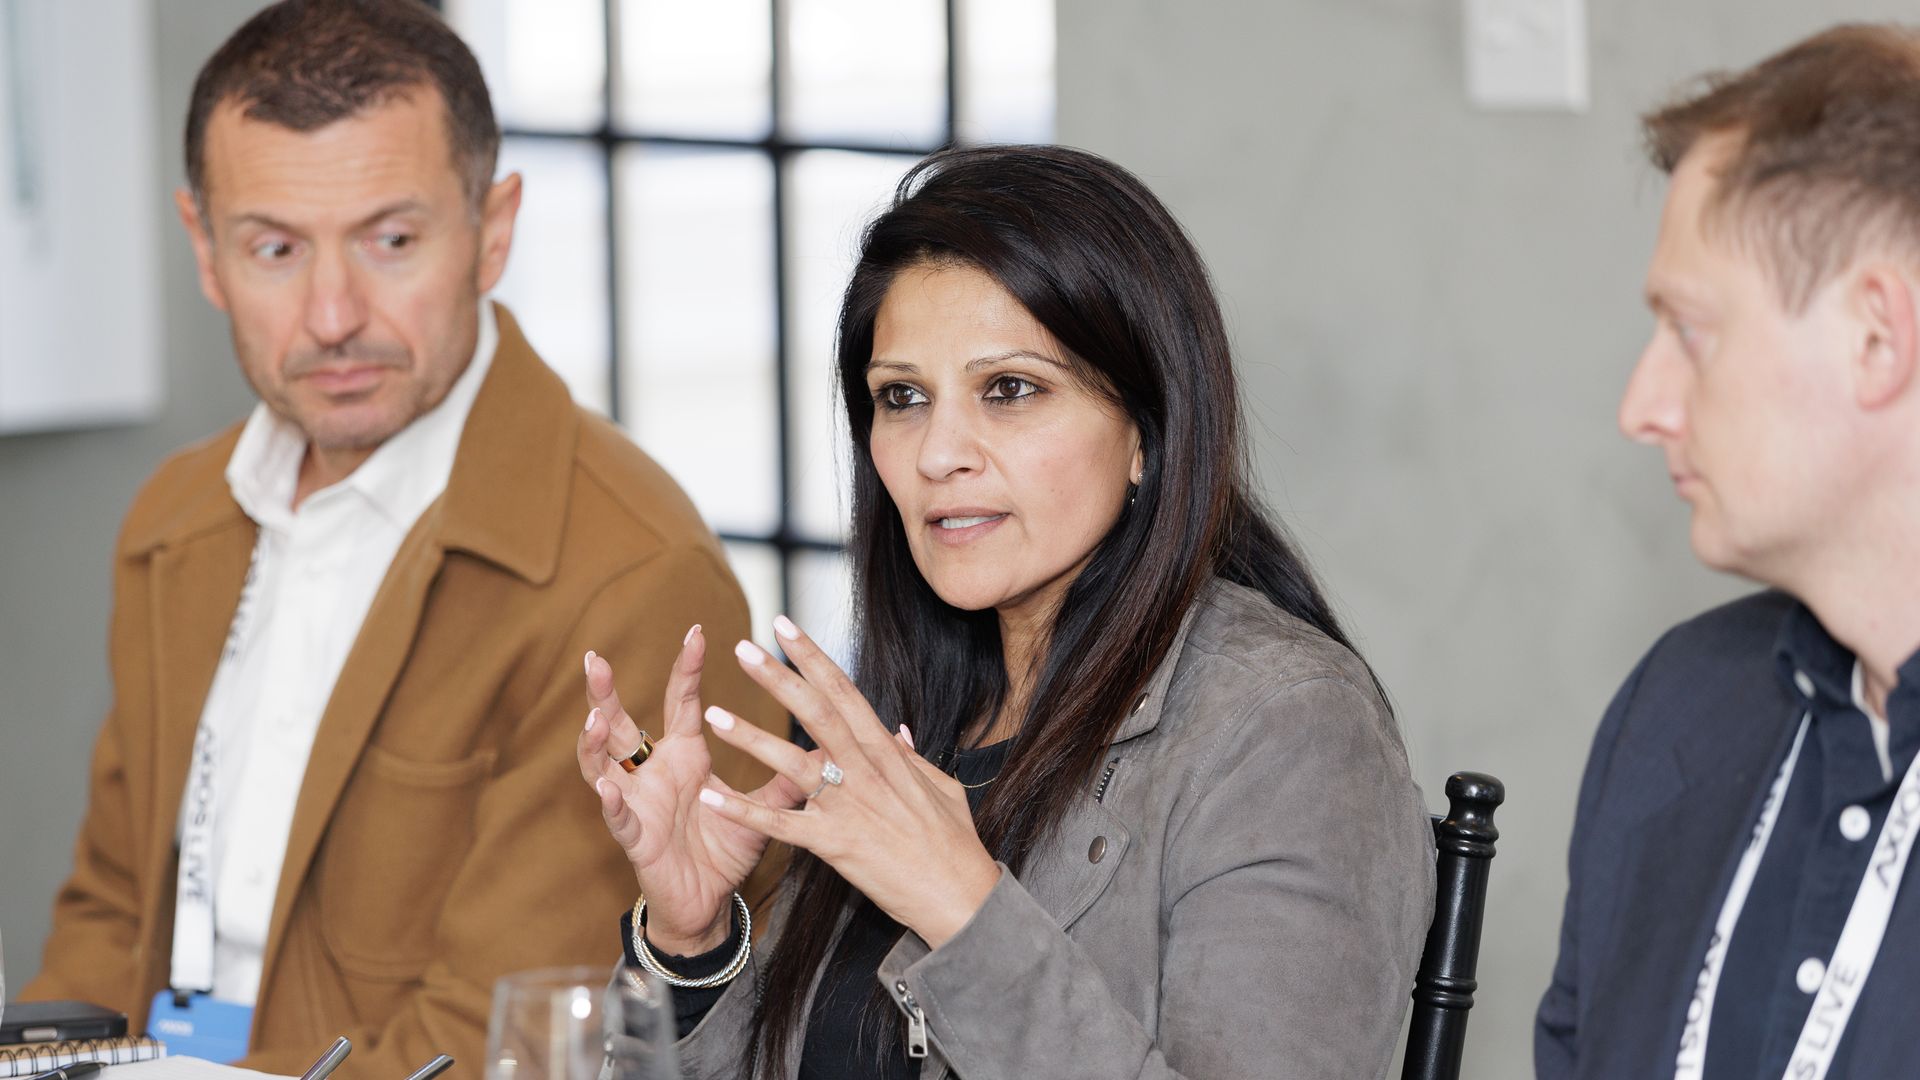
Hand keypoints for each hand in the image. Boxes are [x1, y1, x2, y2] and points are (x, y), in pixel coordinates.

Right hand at [576, 626, 810, 953]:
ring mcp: (638, 803)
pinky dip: (610, 803)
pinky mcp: (635, 838)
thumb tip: (825, 745)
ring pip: (601, 766)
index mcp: (685, 756)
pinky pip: (617, 818)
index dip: (688, 668)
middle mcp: (654, 773)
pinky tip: (605, 788)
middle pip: (621, 724)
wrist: (709, 904)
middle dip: (604, 693)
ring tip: (593, 718)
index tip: (696, 630)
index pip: (683, 702)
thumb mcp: (762, 809)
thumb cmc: (726, 851)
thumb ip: (787, 777)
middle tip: (594, 659)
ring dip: (594, 742)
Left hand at [696, 616, 1002, 948]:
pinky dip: (745, 810)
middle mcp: (866, 770)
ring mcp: (849, 805)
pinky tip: (712, 795)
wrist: (959, 895)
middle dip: (778, 678)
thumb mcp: (941, 786)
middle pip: (815, 713)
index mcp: (888, 751)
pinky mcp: (835, 843)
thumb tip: (896, 728)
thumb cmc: (954, 843)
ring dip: (751, 736)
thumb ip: (912, 755)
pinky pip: (781, 824)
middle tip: (742, 648)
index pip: (844, 691)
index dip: (813, 657)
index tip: (785, 627)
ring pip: (792, 762)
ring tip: (713, 713)